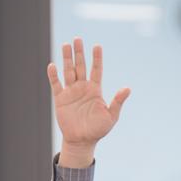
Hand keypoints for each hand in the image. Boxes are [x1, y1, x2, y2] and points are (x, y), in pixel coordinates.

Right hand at [46, 38, 130, 166]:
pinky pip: (56, 84)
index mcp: (95, 90)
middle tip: (77, 39)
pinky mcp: (60, 99)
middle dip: (79, 53)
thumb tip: (128, 88)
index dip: (96, 58)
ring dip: (67, 58)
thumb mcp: (111, 116)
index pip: (96, 70)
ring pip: (68, 71)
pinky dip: (54, 75)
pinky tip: (53, 65)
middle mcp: (82, 88)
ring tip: (66, 44)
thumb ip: (117, 101)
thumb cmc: (98, 129)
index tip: (97, 45)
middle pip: (80, 66)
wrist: (82, 141)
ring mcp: (71, 92)